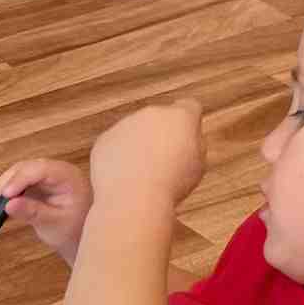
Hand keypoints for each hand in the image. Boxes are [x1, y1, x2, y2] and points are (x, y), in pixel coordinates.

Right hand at [0, 158, 93, 262]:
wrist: (80, 236)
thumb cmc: (74, 230)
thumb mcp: (53, 224)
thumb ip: (33, 213)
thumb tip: (9, 205)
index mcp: (67, 176)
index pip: (41, 170)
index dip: (20, 179)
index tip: (6, 196)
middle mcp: (56, 171)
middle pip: (25, 168)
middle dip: (5, 184)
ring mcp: (45, 176)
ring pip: (17, 174)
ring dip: (2, 188)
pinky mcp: (36, 184)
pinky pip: (16, 183)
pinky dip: (5, 194)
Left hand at [89, 99, 206, 210]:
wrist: (133, 197)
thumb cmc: (170, 185)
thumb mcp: (198, 165)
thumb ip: (193, 144)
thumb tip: (185, 139)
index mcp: (181, 117)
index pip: (189, 106)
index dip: (188, 122)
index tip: (185, 136)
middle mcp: (152, 114)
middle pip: (159, 119)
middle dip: (161, 135)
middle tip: (163, 162)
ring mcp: (125, 124)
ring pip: (135, 131)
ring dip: (138, 145)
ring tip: (142, 174)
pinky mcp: (105, 139)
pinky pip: (115, 145)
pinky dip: (118, 157)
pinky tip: (124, 176)